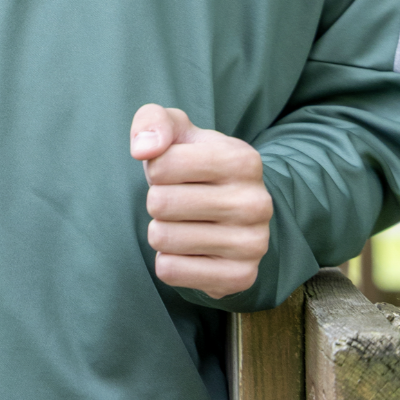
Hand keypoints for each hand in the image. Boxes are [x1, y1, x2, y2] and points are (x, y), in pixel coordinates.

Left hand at [130, 104, 272, 298]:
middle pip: (160, 203)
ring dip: (162, 232)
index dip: (156, 169)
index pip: (162, 164)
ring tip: (185, 225)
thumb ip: (154, 121)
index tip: (175, 173)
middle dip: (158, 202)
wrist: (235, 216)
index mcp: (243, 159)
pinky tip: (190, 251)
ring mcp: (252, 243)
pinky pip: (170, 270)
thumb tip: (143, 149)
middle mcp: (255, 202)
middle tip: (179, 203)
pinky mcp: (240, 277)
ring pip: (162, 238)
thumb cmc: (197, 168)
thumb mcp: (179, 133)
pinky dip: (168, 261)